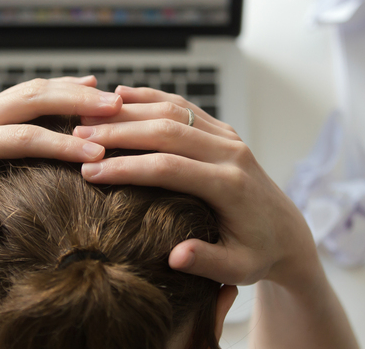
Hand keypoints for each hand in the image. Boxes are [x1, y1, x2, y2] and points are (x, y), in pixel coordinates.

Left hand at [0, 76, 122, 248]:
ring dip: (73, 90)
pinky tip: (89, 85)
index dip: (60, 145)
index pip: (20, 139)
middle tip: (116, 109)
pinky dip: (59, 88)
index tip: (96, 154)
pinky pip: (27, 93)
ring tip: (113, 99)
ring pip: (32, 90)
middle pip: (30, 100)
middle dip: (76, 102)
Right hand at [73, 86, 318, 286]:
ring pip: (173, 110)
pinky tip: (119, 95)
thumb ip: (208, 262)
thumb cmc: (258, 254)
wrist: (287, 232)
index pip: (169, 168)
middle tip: (76, 136)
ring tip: (87, 116)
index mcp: (230, 185)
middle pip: (167, 130)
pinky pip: (183, 106)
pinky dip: (150, 98)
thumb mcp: (239, 269)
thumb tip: (175, 258)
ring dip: (128, 111)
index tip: (90, 172)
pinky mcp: (223, 130)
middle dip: (118, 132)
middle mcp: (231, 152)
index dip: (127, 167)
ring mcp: (228, 137)